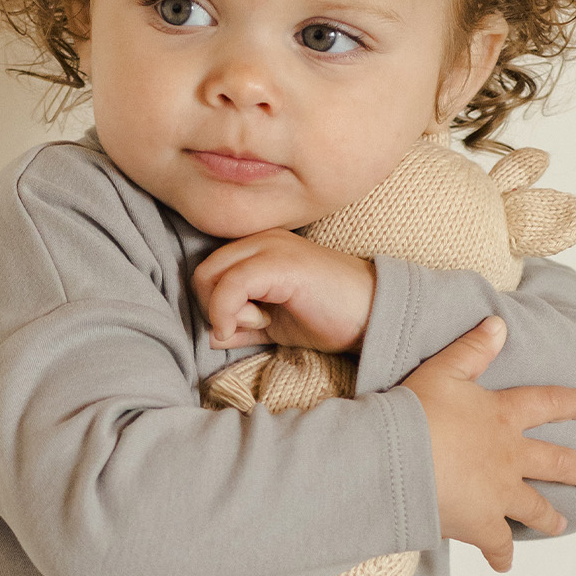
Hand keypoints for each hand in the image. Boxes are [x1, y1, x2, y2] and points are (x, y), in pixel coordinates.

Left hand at [192, 230, 377, 352]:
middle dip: (214, 310)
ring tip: (263, 321)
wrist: (373, 313)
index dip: (215, 307)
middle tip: (253, 325)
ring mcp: (269, 247)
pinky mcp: (279, 262)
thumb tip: (211, 336)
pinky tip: (260, 323)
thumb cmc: (331, 317)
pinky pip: (230, 286)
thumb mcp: (277, 325)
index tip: (247, 327)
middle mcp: (260, 239)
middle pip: (202, 274)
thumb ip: (244, 326)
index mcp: (258, 248)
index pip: (209, 273)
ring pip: (209, 277)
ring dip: (225, 311)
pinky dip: (229, 312)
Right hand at [401, 315, 575, 570]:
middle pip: (556, 463)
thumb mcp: (442, 370)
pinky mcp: (482, 524)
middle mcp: (510, 456)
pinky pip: (498, 545)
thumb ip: (472, 349)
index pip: (547, 404)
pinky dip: (501, 556)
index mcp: (503, 416)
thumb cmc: (414, 412)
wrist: (398, 460)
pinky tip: (504, 565)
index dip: (572, 403)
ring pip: (535, 508)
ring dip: (549, 517)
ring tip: (560, 525)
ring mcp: (500, 493)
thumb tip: (499, 323)